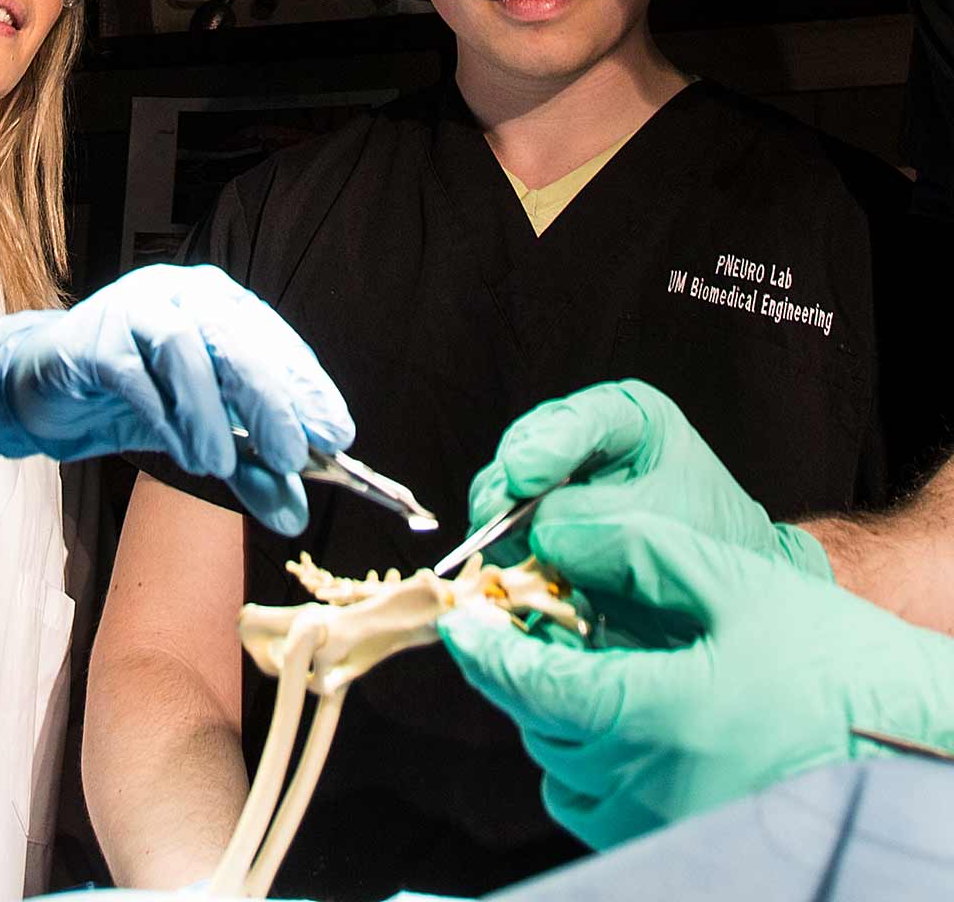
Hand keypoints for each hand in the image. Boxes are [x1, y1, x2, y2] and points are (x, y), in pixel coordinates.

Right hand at [0, 264, 353, 534]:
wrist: (44, 389)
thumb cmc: (132, 399)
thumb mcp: (201, 438)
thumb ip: (249, 470)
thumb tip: (296, 516)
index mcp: (218, 306)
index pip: (274, 341)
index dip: (307, 386)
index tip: (336, 434)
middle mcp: (181, 295)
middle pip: (236, 340)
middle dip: (269, 400)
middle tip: (292, 455)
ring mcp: (133, 309)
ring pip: (182, 351)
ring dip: (208, 413)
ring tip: (222, 466)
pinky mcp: (91, 338)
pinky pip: (131, 373)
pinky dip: (161, 415)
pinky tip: (178, 453)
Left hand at [438, 512, 953, 849]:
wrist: (913, 744)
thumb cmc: (837, 667)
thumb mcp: (737, 586)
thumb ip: (638, 551)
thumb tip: (559, 530)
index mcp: (651, 716)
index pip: (528, 683)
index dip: (484, 646)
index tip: (462, 618)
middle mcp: (643, 782)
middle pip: (536, 721)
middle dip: (518, 669)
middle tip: (522, 625)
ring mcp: (656, 822)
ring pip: (559, 766)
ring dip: (550, 715)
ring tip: (572, 668)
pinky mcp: (672, 841)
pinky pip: (592, 806)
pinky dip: (581, 762)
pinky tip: (610, 722)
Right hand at [466, 380, 829, 577]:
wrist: (725, 585)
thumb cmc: (711, 540)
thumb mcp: (663, 524)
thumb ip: (600, 520)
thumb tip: (537, 531)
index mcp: (630, 418)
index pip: (581, 419)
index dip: (546, 446)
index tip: (522, 477)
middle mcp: (583, 438)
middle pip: (526, 447)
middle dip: (508, 483)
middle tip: (495, 513)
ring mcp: (555, 478)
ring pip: (504, 484)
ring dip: (498, 516)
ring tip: (498, 539)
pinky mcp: (540, 517)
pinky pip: (503, 524)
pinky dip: (500, 544)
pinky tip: (504, 559)